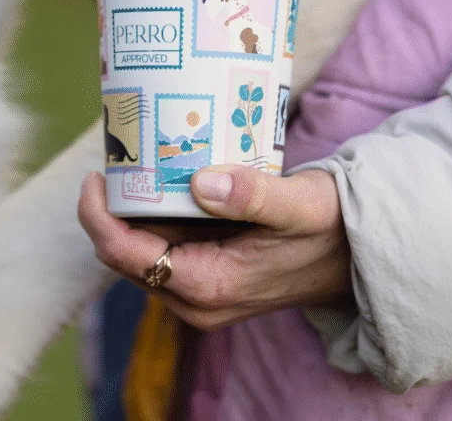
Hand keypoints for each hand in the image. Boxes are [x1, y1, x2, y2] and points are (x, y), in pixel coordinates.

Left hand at [78, 166, 352, 331]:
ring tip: (138, 160)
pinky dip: (156, 214)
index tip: (95, 175)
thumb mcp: (298, 207)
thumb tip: (201, 183)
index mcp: (207, 285)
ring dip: (133, 210)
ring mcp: (199, 288)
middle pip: (125, 254)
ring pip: (141, 250)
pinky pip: (164, 246)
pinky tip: (166, 178)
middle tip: (119, 155)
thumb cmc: (329, 230)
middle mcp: (194, 297)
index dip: (99, 216)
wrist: (355, 257)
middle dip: (112, 209)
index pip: (126, 255)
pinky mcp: (207, 275)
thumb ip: (252, 196)